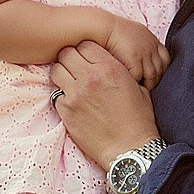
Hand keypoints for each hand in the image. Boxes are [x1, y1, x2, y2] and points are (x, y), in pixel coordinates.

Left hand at [52, 41, 159, 171]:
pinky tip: (72, 102)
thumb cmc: (138, 120)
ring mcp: (75, 94)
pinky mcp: (66, 111)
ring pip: (56, 70)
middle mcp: (90, 77)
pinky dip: (61, 95)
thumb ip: (119, 70)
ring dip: (62, 74)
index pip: (85, 44)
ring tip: (71, 82)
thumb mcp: (137, 87)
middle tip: (75, 67)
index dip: (85, 49)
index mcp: (110, 68)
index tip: (87, 57)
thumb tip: (108, 63)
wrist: (130, 149)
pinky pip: (55, 94)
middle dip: (70, 58)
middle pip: (66, 53)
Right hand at [103, 15, 170, 87]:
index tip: (155, 77)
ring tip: (140, 90)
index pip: (165, 59)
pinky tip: (131, 86)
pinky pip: (139, 76)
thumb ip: (139, 43)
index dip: (161, 70)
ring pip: (152, 75)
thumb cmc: (112, 30)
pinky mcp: (134, 59)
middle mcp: (150, 47)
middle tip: (148, 87)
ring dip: (147, 84)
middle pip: (161, 69)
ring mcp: (144, 54)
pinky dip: (136, 83)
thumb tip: (136, 52)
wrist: (104, 27)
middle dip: (156, 80)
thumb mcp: (132, 33)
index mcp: (151, 40)